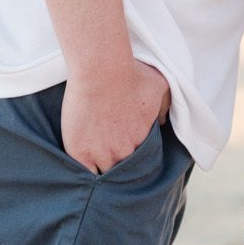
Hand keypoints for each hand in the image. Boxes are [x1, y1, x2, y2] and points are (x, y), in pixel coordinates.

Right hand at [61, 57, 169, 173]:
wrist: (101, 70)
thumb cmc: (129, 74)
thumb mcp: (158, 85)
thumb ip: (163, 106)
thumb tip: (162, 121)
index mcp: (143, 138)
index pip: (141, 158)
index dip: (134, 155)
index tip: (126, 149)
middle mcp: (125, 151)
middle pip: (123, 168)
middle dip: (119, 163)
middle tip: (111, 153)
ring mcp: (102, 154)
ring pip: (104, 173)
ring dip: (102, 168)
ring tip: (96, 160)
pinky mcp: (80, 152)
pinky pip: (85, 173)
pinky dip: (85, 173)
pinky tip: (84, 166)